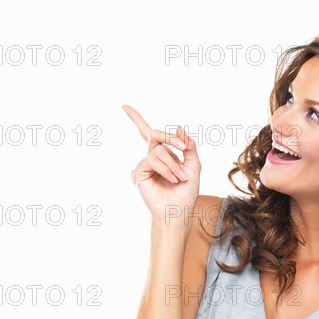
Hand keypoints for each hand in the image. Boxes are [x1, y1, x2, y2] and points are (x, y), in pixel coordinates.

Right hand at [123, 104, 201, 227]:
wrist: (179, 211)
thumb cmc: (186, 192)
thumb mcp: (194, 166)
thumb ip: (189, 146)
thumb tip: (179, 128)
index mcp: (164, 155)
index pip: (148, 134)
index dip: (135, 119)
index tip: (124, 106)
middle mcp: (152, 158)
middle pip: (155, 134)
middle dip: (170, 138)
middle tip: (183, 149)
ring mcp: (144, 165)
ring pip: (159, 150)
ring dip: (174, 163)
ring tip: (180, 177)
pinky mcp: (139, 173)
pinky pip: (153, 159)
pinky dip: (167, 169)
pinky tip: (172, 179)